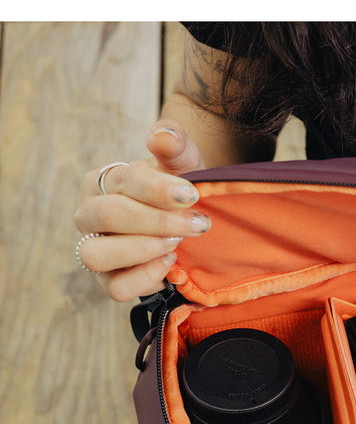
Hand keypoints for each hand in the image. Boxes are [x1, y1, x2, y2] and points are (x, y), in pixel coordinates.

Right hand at [74, 121, 209, 301]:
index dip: (160, 189)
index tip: (193, 195)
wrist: (189, 222)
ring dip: (143, 250)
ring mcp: (95, 249)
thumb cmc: (180, 190)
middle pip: (108, 216)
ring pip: (96, 254)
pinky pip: (115, 288)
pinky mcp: (109, 281)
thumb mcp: (184, 164)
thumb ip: (175, 145)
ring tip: (176, 244)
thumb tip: (162, 136)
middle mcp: (89, 215)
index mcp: (103, 181)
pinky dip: (145, 279)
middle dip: (159, 221)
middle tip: (197, 225)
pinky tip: (170, 265)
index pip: (124, 181)